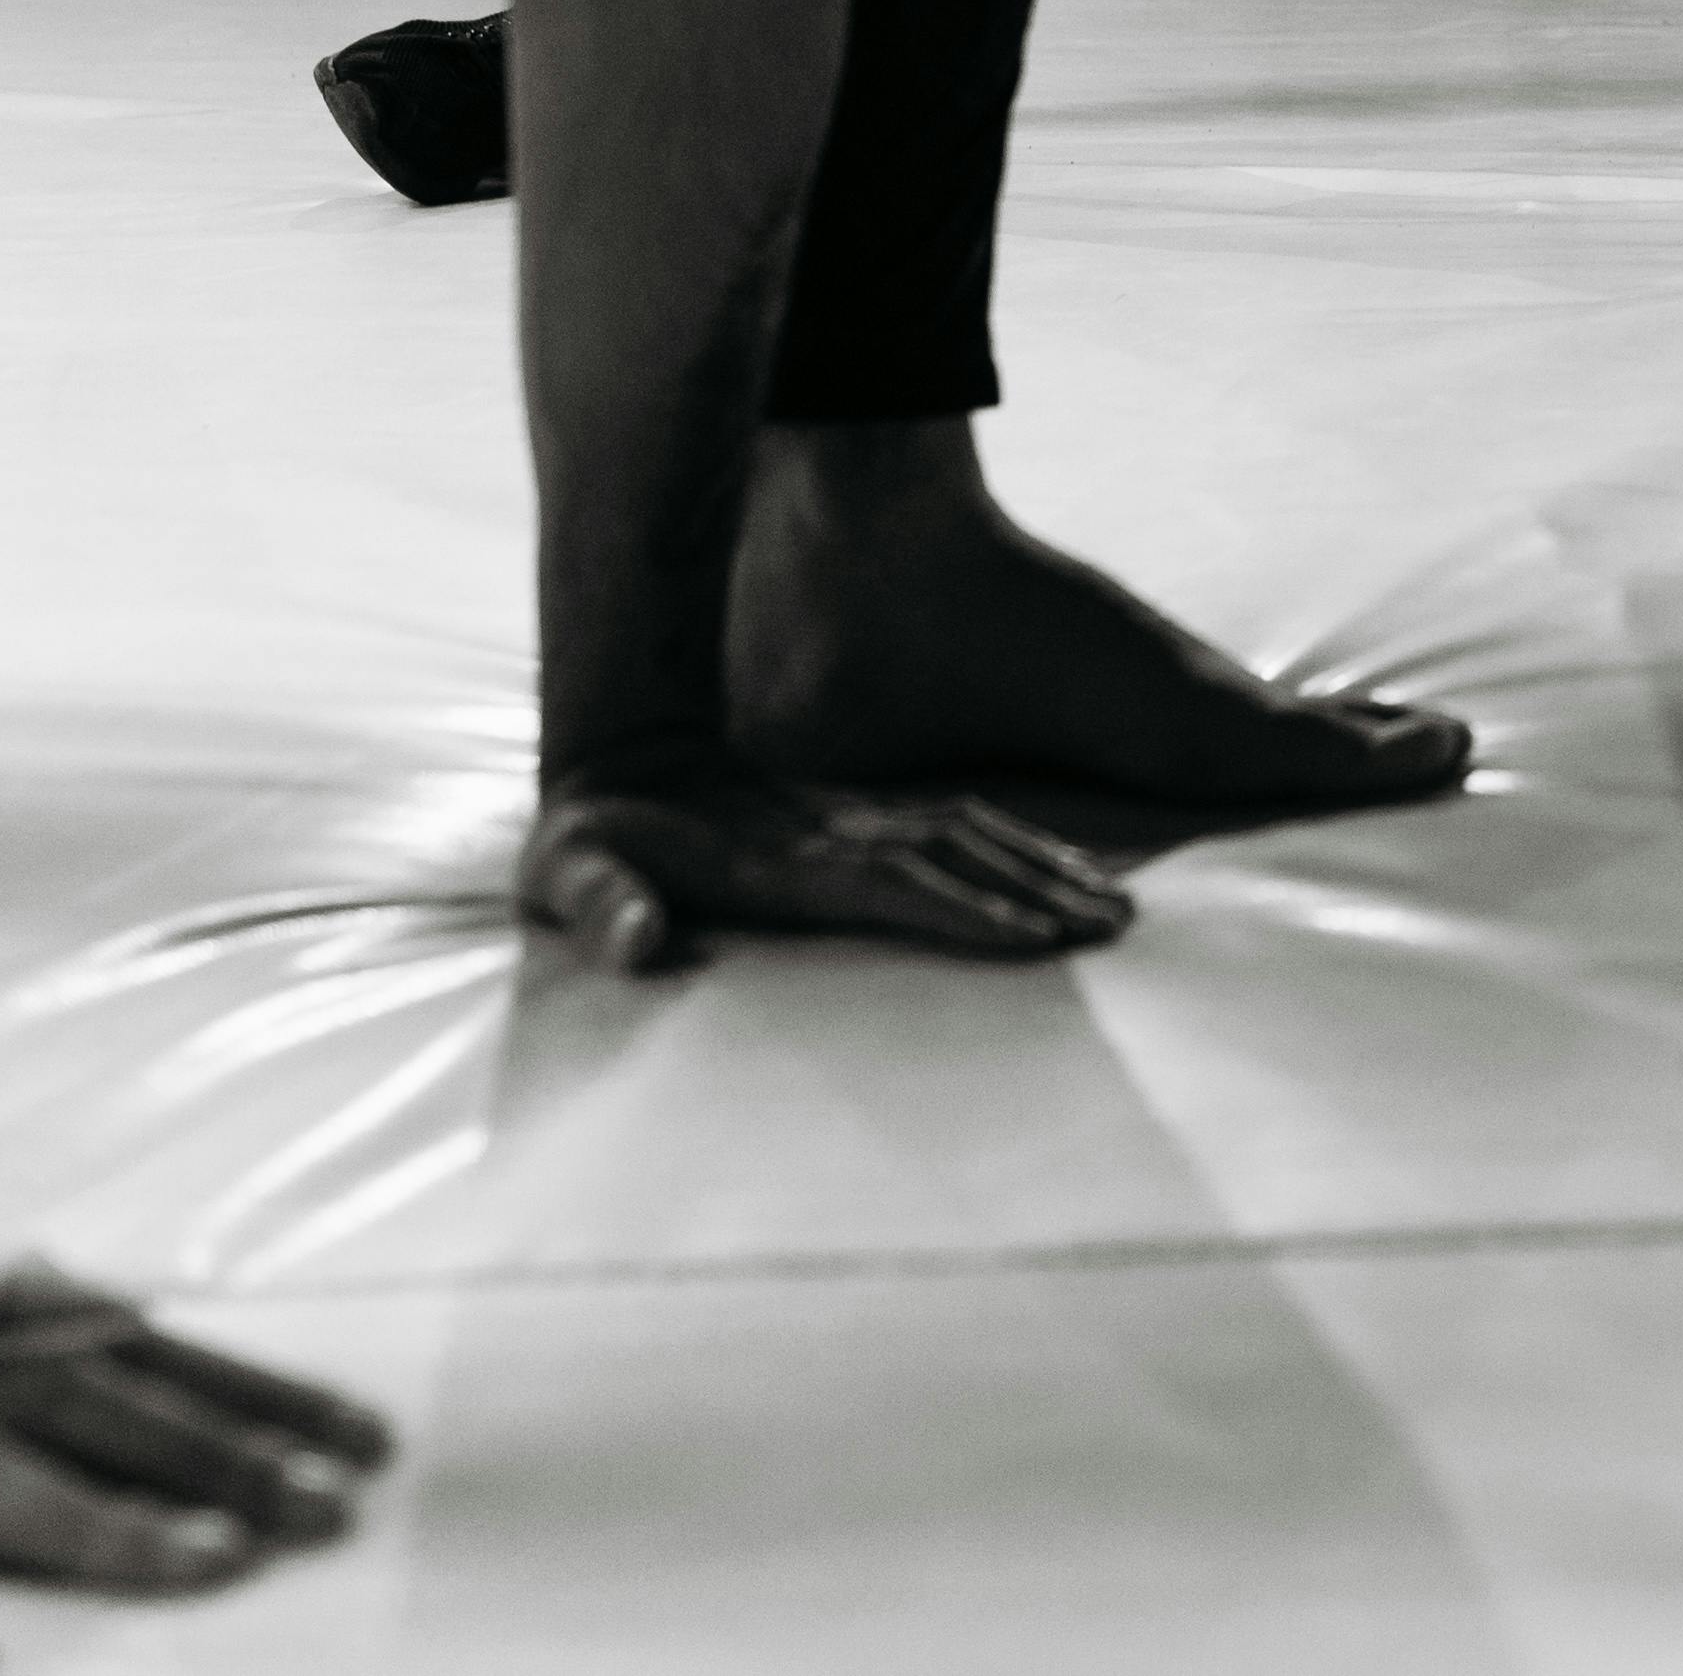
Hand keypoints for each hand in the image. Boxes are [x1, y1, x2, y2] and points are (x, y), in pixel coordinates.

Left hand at [523, 752, 1130, 971]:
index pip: (887, 888)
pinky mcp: (856, 822)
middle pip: (951, 862)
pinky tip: (1057, 866)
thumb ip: (601, 905)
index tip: (1034, 938)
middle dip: (1035, 893)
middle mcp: (830, 839)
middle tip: (1116, 925)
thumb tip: (634, 939)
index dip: (958, 913)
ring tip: (1114, 903)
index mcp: (776, 862)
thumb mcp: (566, 873)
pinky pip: (953, 828)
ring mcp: (850, 824)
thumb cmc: (582, 839)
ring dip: (1040, 868)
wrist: (612, 743)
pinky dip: (1012, 846)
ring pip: (966, 838)